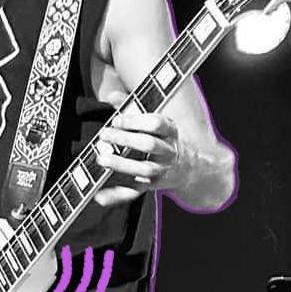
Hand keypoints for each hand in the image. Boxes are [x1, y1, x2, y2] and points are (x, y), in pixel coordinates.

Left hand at [93, 92, 180, 206]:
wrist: (191, 169)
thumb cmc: (164, 140)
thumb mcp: (156, 122)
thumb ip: (133, 108)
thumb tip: (111, 96)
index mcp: (170, 131)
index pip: (156, 123)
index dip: (135, 121)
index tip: (116, 120)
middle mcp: (168, 151)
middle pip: (149, 145)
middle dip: (125, 140)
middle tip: (104, 135)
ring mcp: (162, 170)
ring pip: (144, 170)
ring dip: (121, 165)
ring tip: (102, 159)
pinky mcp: (152, 186)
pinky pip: (134, 192)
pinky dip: (116, 195)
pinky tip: (100, 196)